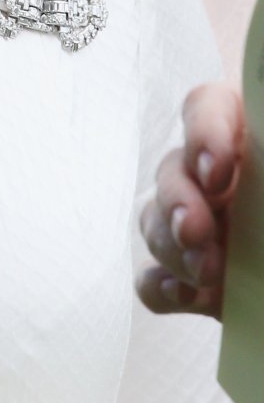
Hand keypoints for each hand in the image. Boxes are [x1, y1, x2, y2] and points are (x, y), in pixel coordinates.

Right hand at [138, 82, 243, 316]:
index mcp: (249, 136)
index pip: (205, 107)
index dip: (204, 132)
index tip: (218, 170)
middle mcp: (216, 176)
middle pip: (173, 167)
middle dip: (178, 198)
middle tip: (197, 230)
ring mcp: (201, 225)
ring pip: (154, 219)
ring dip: (169, 244)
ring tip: (205, 272)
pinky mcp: (193, 278)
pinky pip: (155, 278)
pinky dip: (162, 287)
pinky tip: (185, 297)